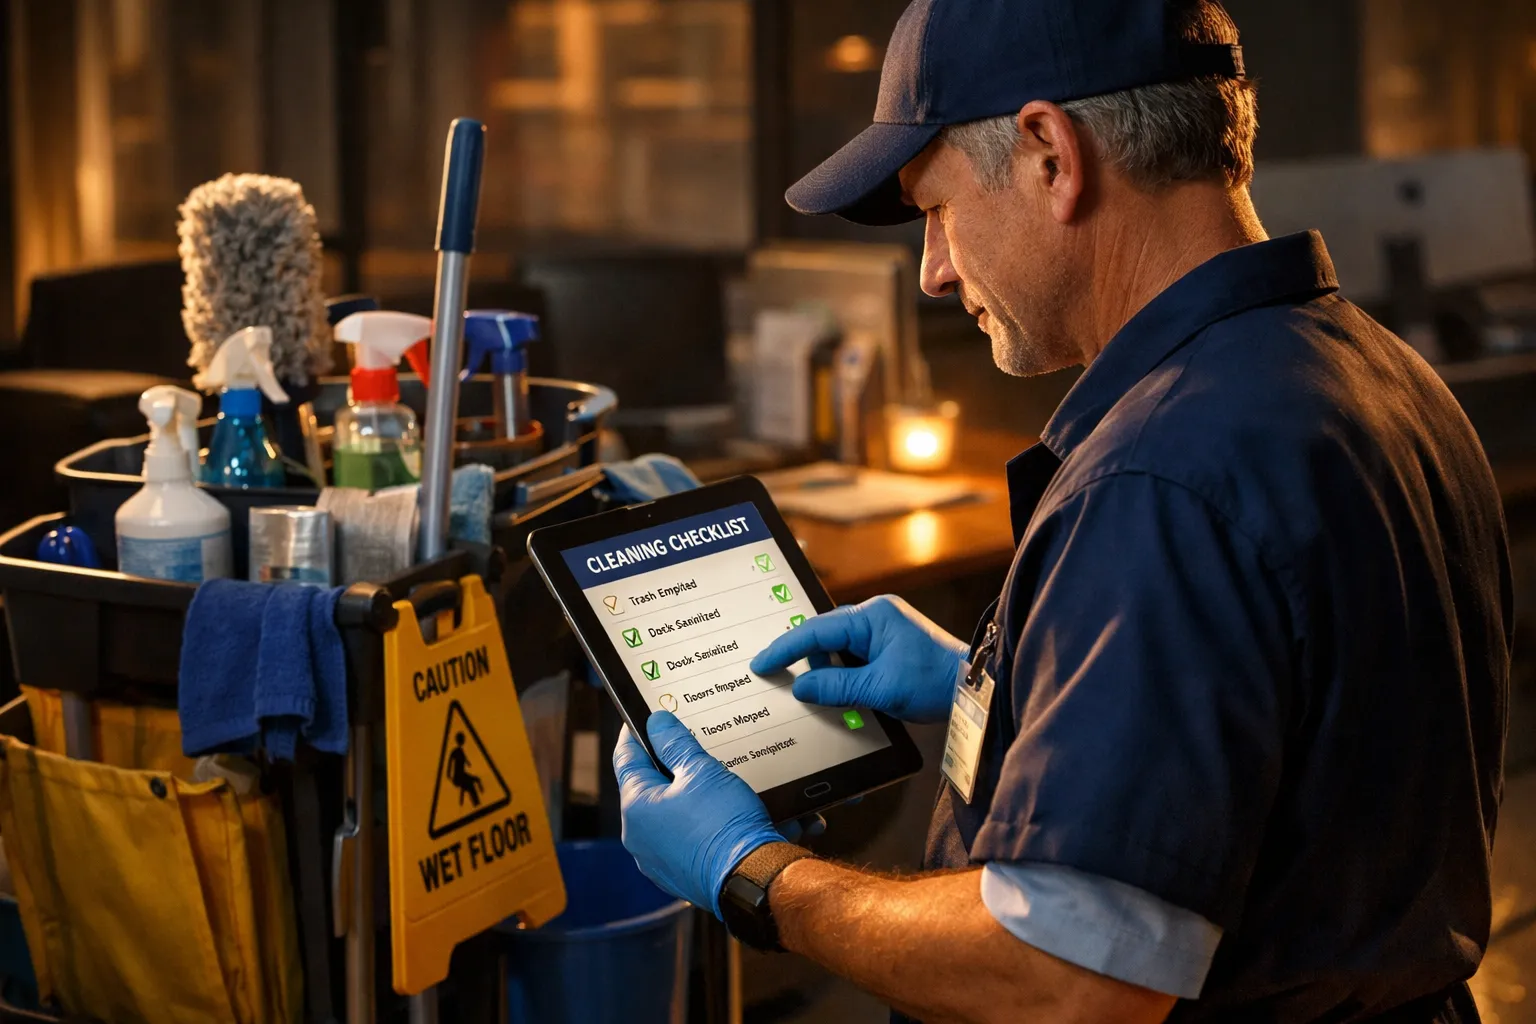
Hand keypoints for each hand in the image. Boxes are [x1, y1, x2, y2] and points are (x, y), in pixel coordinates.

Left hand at [613, 711, 785, 915]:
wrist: (750, 878)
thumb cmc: (724, 826)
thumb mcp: (701, 771)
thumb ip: (675, 743)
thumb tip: (656, 723)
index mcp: (636, 807)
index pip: (625, 758)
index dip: (633, 734)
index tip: (640, 720)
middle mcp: (638, 836)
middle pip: (647, 786)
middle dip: (666, 764)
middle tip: (686, 745)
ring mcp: (657, 859)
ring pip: (665, 813)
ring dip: (683, 794)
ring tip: (710, 779)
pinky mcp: (678, 873)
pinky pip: (681, 836)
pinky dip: (694, 821)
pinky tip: (718, 811)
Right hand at [750, 595, 967, 723]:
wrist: (975, 686)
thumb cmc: (935, 682)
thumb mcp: (881, 688)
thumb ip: (837, 687)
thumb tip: (800, 687)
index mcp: (872, 616)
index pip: (816, 629)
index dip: (784, 648)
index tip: (761, 664)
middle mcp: (875, 616)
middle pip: (824, 636)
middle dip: (801, 659)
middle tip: (774, 678)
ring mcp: (882, 630)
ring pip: (837, 649)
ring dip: (823, 671)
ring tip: (806, 694)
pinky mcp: (888, 646)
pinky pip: (852, 656)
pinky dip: (839, 674)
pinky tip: (832, 693)